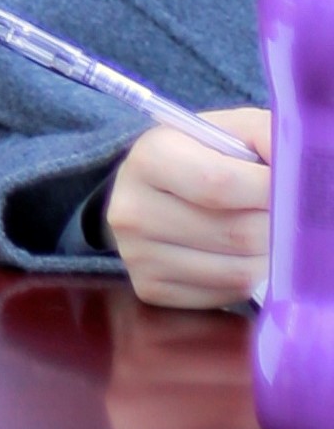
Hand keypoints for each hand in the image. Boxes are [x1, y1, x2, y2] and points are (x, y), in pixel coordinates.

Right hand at [106, 109, 272, 309]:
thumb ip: (268, 137)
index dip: (270, 191)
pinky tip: (237, 256)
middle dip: (275, 227)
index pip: (221, 184)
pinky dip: (245, 280)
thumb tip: (297, 171)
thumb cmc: (205, 159)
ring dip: (268, 258)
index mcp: (150, 157)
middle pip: (237, 234)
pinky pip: (225, 296)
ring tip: (262, 235)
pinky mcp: (150, 288)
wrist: (155, 192)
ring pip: (238, 272)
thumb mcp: (232, 132)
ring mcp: (136, 254)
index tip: (290, 190)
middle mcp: (131, 208)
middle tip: (281, 215)